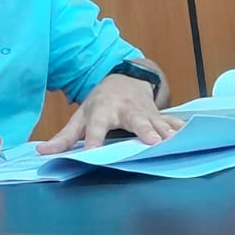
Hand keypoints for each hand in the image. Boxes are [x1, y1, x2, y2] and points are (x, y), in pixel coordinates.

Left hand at [37, 75, 183, 154]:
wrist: (125, 79)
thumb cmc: (100, 102)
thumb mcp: (80, 116)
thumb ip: (64, 137)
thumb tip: (42, 152)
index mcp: (103, 111)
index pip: (96, 129)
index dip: (94, 142)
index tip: (93, 155)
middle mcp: (126, 110)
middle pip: (136, 121)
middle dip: (145, 131)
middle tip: (152, 142)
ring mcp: (146, 112)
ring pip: (158, 122)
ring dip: (168, 133)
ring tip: (175, 143)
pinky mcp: (160, 114)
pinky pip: (172, 122)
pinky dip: (182, 129)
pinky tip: (192, 136)